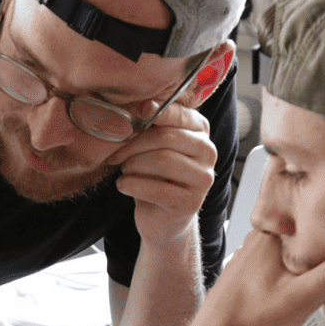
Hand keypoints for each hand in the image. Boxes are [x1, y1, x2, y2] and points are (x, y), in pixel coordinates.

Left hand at [108, 103, 215, 248]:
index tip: (135, 111)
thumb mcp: (154, 146)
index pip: (179, 114)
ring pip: (163, 161)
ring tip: (124, 170)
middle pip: (167, 137)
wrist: (163, 218)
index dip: (156, 111)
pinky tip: (123, 185)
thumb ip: (151, 126)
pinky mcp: (191, 203)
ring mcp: (203, 179)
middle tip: (116, 154)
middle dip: (134, 144)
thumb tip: (136, 107)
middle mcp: (208, 152)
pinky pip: (156, 189)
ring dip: (133, 165)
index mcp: (200, 131)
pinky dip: (132, 185)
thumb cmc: (156, 175)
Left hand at [184, 231, 324, 325]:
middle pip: (304, 232)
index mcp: (271, 236)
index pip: (313, 215)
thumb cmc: (248, 323)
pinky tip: (299, 287)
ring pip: (292, 249)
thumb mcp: (302, 299)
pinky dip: (293, 271)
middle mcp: (258, 240)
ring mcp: (251, 257)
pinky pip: (279, 264)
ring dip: (309, 258)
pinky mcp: (249, 275)